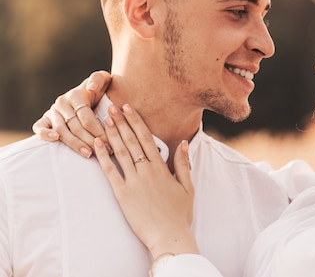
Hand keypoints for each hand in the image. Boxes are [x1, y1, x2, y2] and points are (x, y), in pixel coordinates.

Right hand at [32, 70, 111, 157]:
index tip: (110, 142)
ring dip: (75, 144)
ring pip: (61, 130)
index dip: (98, 131)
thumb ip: (98, 79)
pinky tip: (55, 140)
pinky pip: (39, 127)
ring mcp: (52, 111)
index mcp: (76, 95)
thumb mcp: (103, 80)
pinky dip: (45, 134)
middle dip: (90, 141)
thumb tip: (90, 88)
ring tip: (88, 154)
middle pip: (75, 126)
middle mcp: (62, 102)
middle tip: (103, 151)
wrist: (89, 90)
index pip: (86, 117)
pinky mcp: (45, 119)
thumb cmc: (100, 89)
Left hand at [93, 103, 197, 258]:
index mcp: (161, 168)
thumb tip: (183, 143)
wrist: (168, 235)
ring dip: (112, 134)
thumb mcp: (187, 187)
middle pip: (132, 141)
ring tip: (104, 119)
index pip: (147, 138)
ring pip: (121, 152)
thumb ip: (184, 164)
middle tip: (112, 108)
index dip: (136, 122)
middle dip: (121, 123)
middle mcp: (146, 171)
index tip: (129, 108)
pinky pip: (110, 172)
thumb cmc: (179, 214)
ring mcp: (133, 182)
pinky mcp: (122, 194)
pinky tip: (97, 144)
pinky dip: (103, 157)